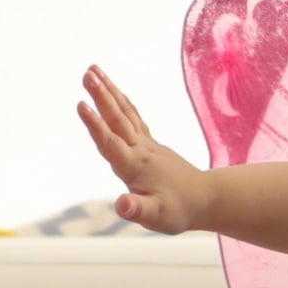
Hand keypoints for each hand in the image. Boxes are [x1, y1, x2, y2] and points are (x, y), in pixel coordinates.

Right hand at [74, 67, 208, 236]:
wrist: (207, 200)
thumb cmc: (179, 211)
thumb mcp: (157, 217)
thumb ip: (137, 210)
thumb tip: (121, 205)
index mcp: (136, 166)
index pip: (111, 142)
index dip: (95, 125)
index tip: (81, 104)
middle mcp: (141, 150)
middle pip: (118, 119)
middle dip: (101, 96)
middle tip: (87, 73)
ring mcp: (147, 144)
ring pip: (125, 112)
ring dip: (109, 91)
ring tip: (93, 70)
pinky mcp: (150, 144)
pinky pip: (133, 117)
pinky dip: (122, 102)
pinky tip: (114, 91)